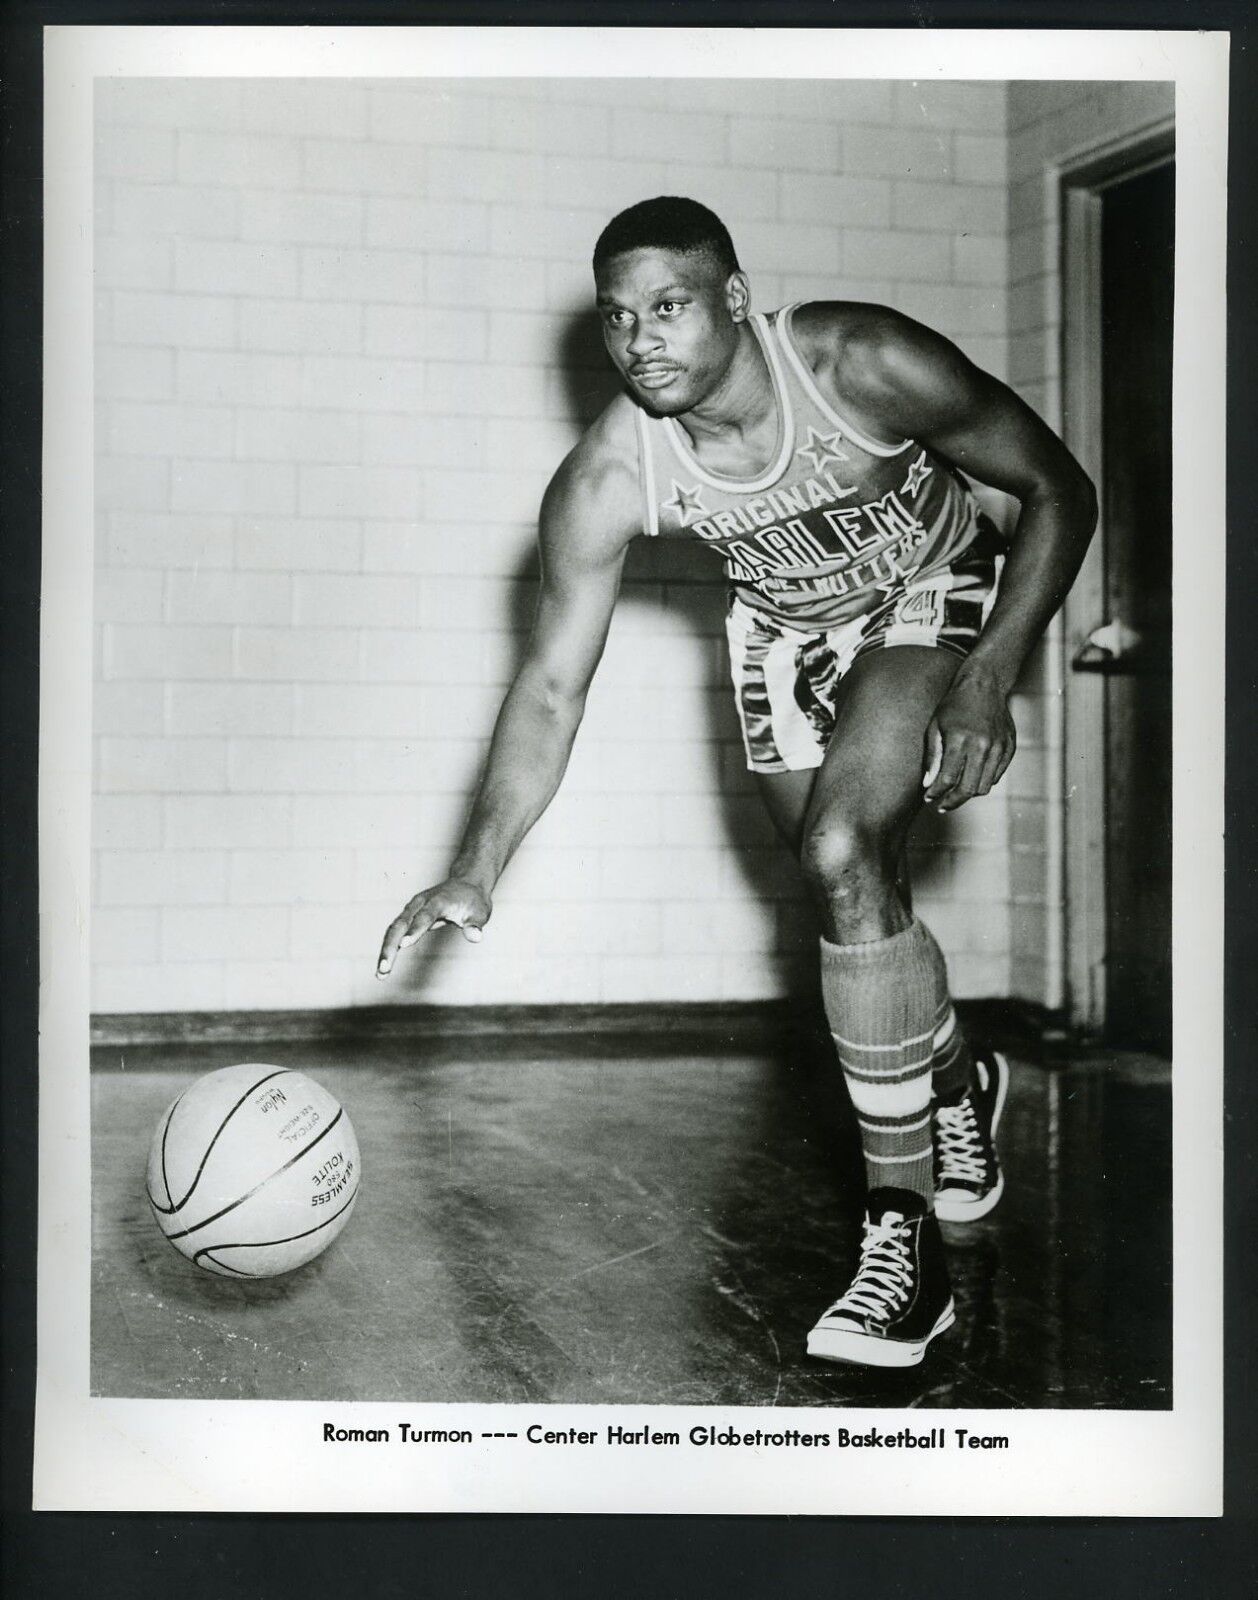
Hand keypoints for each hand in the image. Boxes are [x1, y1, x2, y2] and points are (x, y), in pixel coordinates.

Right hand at [376, 877, 491, 976]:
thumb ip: (475, 925)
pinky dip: (388, 948)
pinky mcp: (408, 916)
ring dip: (385, 950)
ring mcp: (412, 909)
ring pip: (393, 929)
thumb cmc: (473, 901)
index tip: (404, 945)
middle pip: (400, 924)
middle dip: (390, 946)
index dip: (415, 930)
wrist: (465, 884)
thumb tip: (476, 937)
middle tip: (384, 969)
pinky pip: (394, 932)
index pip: (425, 916)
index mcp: (438, 901)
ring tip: (381, 974)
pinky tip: (385, 967)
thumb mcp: (480, 913)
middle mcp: (420, 903)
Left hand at [922, 669, 1015, 811]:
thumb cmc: (954, 705)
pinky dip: (983, 781)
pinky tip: (972, 777)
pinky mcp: (1009, 747)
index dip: (936, 793)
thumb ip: (932, 757)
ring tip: (956, 792)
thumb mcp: (935, 727)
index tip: (928, 798)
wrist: (984, 685)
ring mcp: (999, 747)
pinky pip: (997, 776)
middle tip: (942, 805)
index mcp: (960, 740)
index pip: (947, 779)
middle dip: (952, 801)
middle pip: (968, 789)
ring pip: (985, 786)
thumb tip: (928, 784)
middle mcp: (982, 746)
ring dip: (968, 793)